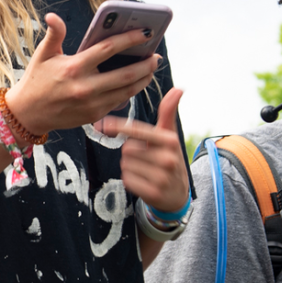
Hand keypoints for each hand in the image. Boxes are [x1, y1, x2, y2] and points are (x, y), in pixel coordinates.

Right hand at [1, 13, 162, 135]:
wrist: (27, 114)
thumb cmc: (36, 80)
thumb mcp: (42, 55)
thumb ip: (54, 34)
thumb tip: (53, 16)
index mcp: (73, 68)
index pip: (108, 49)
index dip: (129, 39)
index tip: (145, 32)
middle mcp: (85, 87)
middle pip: (125, 74)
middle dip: (145, 63)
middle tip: (155, 55)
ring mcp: (91, 104)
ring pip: (127, 90)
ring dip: (143, 79)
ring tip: (151, 68)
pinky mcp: (93, 115)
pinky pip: (119, 102)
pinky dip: (131, 91)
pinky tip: (137, 82)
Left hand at [101, 87, 187, 212]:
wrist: (178, 194)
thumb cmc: (169, 158)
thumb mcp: (170, 136)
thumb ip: (168, 113)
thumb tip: (178, 88)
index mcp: (171, 141)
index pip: (138, 130)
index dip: (120, 126)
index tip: (103, 124)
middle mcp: (168, 159)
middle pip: (128, 148)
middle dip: (132, 151)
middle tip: (146, 158)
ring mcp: (162, 177)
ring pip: (126, 163)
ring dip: (130, 165)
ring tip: (146, 169)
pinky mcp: (153, 193)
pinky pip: (127, 179)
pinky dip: (130, 179)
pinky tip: (144, 180)